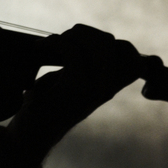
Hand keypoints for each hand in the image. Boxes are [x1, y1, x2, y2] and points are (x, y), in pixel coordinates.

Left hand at [6, 24, 144, 158]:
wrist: (31, 135)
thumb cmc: (45, 107)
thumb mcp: (69, 83)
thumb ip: (84, 65)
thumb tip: (84, 36)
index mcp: (108, 88)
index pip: (136, 63)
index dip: (119, 45)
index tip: (88, 44)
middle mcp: (106, 89)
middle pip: (110, 42)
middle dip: (84, 32)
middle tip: (63, 40)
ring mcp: (94, 88)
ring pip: (99, 43)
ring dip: (72, 35)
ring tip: (53, 42)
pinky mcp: (75, 87)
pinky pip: (72, 51)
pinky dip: (54, 42)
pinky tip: (40, 47)